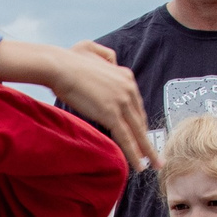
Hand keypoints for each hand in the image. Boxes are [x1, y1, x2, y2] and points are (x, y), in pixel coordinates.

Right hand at [0, 40, 149, 164]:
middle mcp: (129, 88)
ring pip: (138, 131)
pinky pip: (127, 137)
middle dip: (148, 138)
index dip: (139, 123)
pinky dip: (135, 153)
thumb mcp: (93, 51)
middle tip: (155, 155)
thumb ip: (106, 57)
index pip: (136, 105)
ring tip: (155, 164)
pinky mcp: (112, 114)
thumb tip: (111, 62)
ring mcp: (122, 101)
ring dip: (147, 150)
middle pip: (140, 119)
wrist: (60, 66)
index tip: (142, 135)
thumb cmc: (69, 60)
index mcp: (126, 76)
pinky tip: (140, 165)